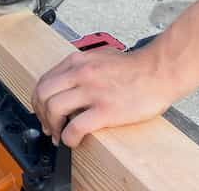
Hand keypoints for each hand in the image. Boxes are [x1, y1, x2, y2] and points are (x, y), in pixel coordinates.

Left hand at [31, 47, 173, 147]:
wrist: (159, 72)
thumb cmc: (135, 67)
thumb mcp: (100, 56)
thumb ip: (82, 66)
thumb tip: (69, 79)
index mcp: (78, 62)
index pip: (44, 80)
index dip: (39, 100)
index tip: (43, 111)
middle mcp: (80, 74)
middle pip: (43, 94)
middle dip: (40, 114)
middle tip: (48, 126)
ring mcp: (92, 92)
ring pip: (54, 109)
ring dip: (52, 127)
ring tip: (60, 135)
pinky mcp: (105, 110)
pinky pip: (76, 127)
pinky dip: (69, 138)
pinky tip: (73, 141)